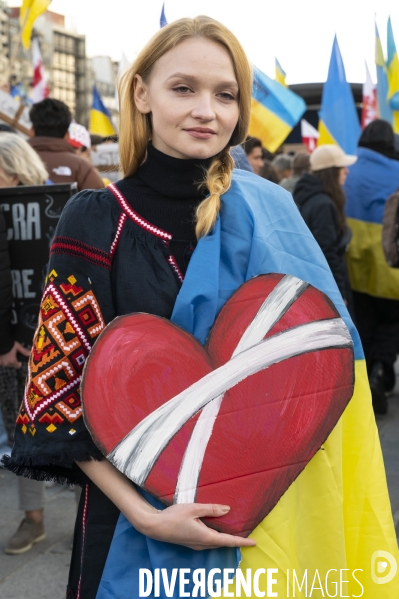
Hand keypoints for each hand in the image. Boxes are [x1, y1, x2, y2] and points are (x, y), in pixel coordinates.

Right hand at [0, 341, 29, 368]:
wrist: (1, 342)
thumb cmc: (10, 344)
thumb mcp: (18, 347)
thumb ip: (24, 351)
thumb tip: (30, 354)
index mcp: (12, 361)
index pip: (17, 366)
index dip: (19, 364)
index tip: (18, 360)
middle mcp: (6, 363)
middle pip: (11, 365)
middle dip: (13, 362)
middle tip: (13, 356)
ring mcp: (1, 362)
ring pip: (6, 364)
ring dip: (7, 361)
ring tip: (7, 355)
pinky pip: (1, 362)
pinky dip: (3, 359)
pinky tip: (3, 355)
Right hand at [141, 502, 256, 550]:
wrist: (154, 526)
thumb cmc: (173, 516)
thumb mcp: (194, 508)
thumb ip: (211, 509)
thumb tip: (227, 510)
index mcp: (206, 537)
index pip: (228, 541)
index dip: (242, 541)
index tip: (254, 543)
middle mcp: (202, 544)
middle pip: (223, 543)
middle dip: (235, 539)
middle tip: (248, 534)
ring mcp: (196, 544)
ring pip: (215, 541)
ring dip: (225, 538)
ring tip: (235, 530)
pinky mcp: (191, 541)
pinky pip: (208, 540)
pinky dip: (216, 535)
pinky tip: (216, 528)